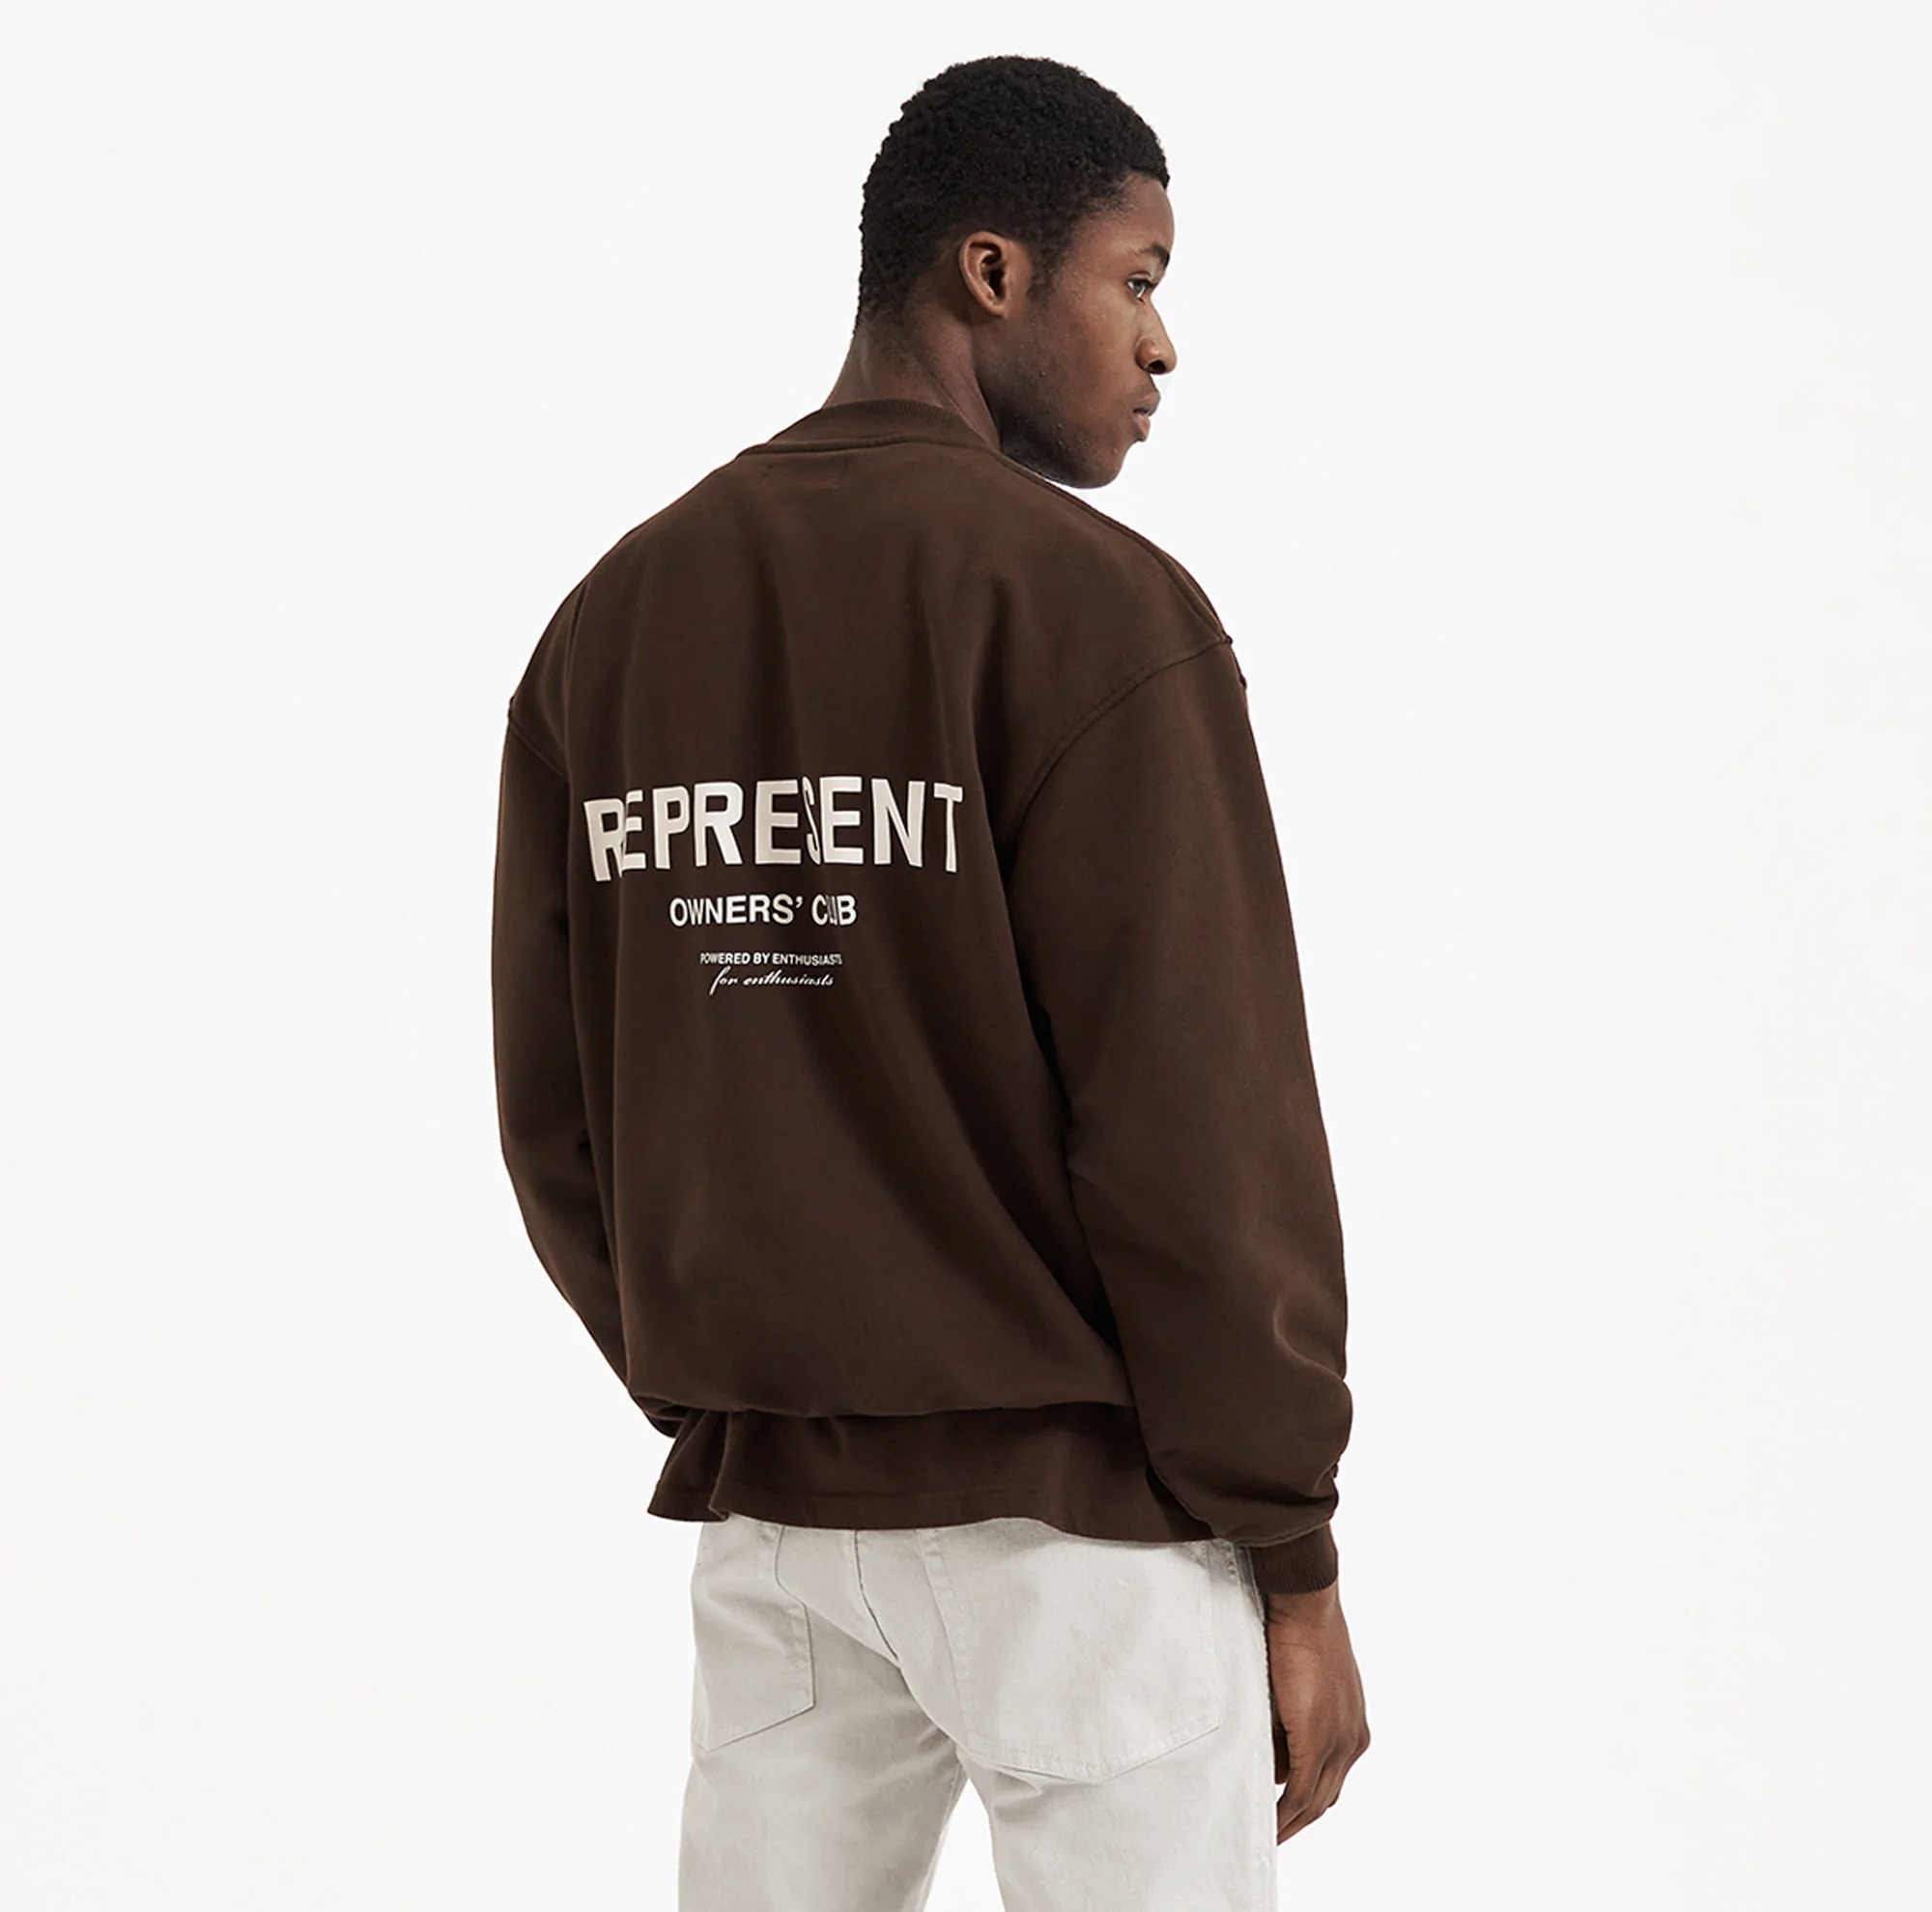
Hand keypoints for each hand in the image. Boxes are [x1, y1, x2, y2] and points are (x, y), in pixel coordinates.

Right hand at [1263, 1581, 1368, 1842]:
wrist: (1307, 1607)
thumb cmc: (1299, 1631)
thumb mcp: (1302, 1685)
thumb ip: (1293, 1726)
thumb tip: (1276, 1761)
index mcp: (1353, 1726)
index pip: (1330, 1778)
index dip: (1307, 1802)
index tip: (1284, 1814)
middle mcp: (1353, 1740)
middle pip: (1325, 1799)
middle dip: (1298, 1822)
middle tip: (1270, 1836)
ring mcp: (1339, 1742)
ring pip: (1314, 1802)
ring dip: (1289, 1823)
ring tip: (1263, 1836)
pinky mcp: (1318, 1740)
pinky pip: (1299, 1792)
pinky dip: (1283, 1813)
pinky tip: (1266, 1824)